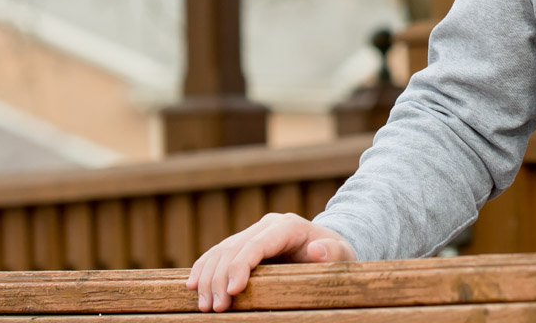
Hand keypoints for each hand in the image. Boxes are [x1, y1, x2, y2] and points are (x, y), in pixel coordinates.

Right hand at [186, 213, 355, 311]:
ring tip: (204, 306)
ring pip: (220, 251)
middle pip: (233, 248)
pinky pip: (216, 254)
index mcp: (288, 226)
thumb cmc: (335, 255)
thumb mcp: (342, 254)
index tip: (233, 292)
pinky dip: (202, 269)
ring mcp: (252, 233)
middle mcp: (267, 226)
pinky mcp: (242, 244)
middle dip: (220, 279)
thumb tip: (318, 249)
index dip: (241, 265)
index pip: (257, 244)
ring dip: (207, 278)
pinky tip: (192, 287)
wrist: (328, 249)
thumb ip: (334, 252)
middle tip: (216, 308)